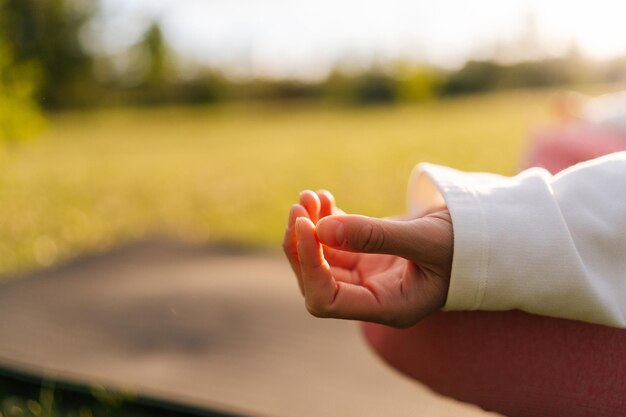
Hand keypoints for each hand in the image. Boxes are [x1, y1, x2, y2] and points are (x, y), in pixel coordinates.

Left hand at [282, 190, 452, 327]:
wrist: (487, 235)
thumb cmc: (467, 244)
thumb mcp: (425, 239)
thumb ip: (375, 236)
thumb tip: (321, 228)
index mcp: (387, 306)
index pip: (327, 299)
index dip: (310, 265)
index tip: (306, 225)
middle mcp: (372, 296)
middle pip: (317, 279)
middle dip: (302, 243)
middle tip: (300, 205)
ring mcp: (368, 275)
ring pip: (322, 257)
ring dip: (310, 226)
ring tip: (309, 196)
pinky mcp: (368, 254)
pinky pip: (335, 240)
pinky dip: (325, 219)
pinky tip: (323, 197)